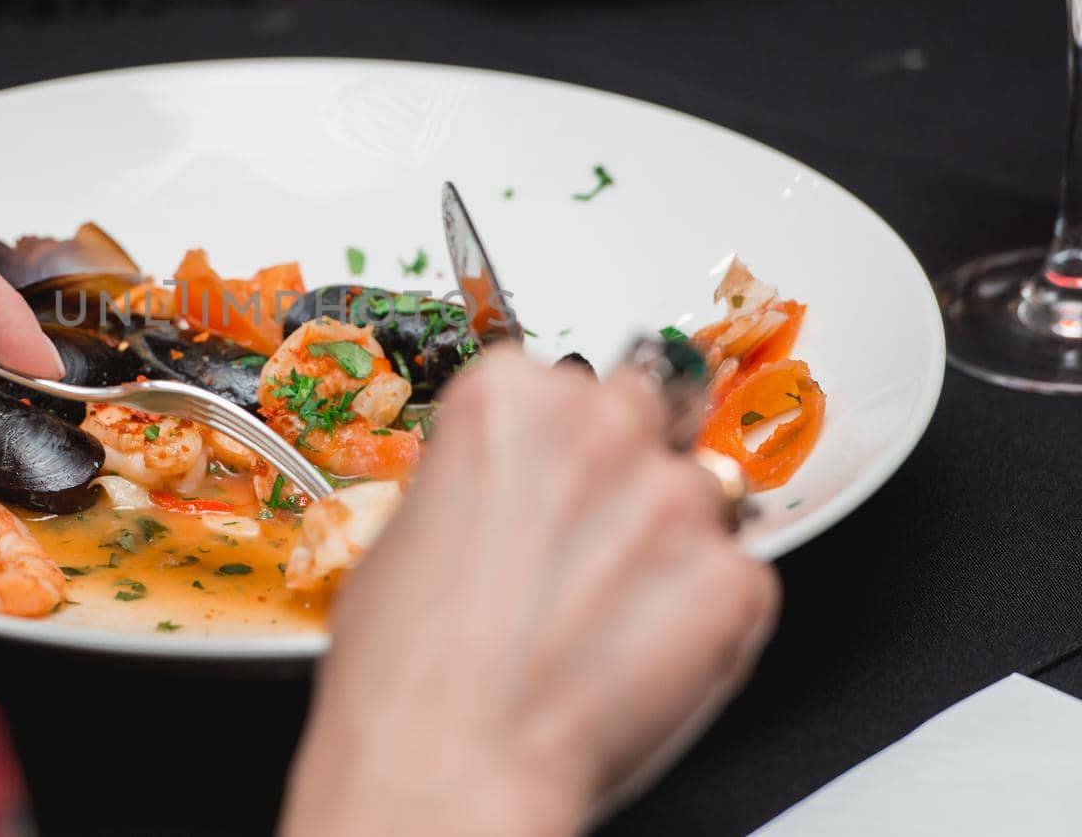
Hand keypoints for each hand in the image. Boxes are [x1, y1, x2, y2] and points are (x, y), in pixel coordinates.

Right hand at [281, 350, 778, 836]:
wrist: (448, 766)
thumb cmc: (405, 668)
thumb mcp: (410, 526)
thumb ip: (487, 475)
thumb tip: (516, 486)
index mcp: (511, 394)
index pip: (564, 378)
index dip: (557, 438)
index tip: (549, 477)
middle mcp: (603, 422)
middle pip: (650, 406)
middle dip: (630, 462)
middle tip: (593, 537)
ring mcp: (679, 499)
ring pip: (705, 492)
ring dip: (673, 539)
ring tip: (611, 610)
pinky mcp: (736, 581)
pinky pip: (739, 576)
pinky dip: (706, 613)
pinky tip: (641, 651)